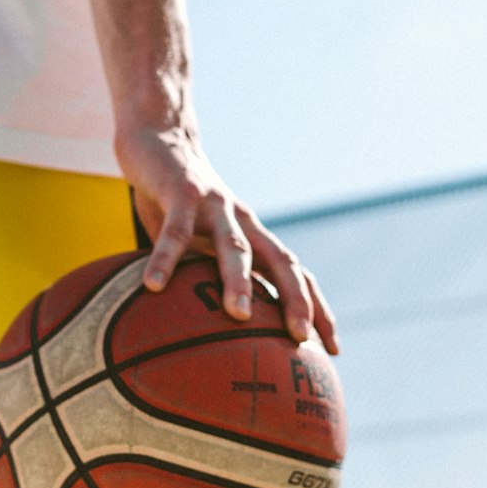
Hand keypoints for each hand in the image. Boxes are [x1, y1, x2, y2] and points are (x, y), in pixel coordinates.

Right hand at [115, 124, 339, 354]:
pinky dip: (165, 259)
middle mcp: (243, 220)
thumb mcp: (198, 241)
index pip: (295, 274)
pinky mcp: (182, 192)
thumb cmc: (179, 201)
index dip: (316, 308)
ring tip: (237, 315)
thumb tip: (201, 333)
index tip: (332, 349)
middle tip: (300, 337)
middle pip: (280, 261)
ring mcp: (215, 205)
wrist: (160, 138)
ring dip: (237, 281)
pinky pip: (173, 232)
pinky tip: (153, 286)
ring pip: (234, 246)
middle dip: (295, 299)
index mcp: (253, 234)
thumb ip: (204, 274)